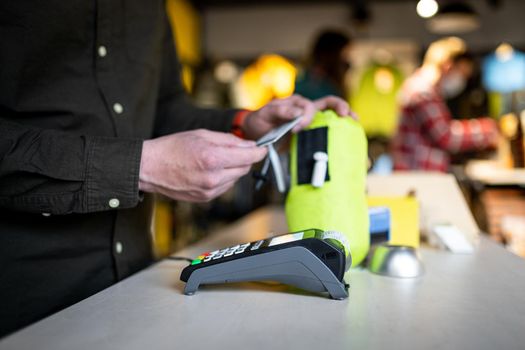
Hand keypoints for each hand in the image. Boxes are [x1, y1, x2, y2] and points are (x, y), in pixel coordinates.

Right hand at [139, 130, 266, 201]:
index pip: (249, 157)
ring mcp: (210, 190)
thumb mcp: (202, 135)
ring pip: (236, 178)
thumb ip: (229, 140)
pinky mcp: (206, 198)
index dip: (259, 151)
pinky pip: (225, 186)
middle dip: (244, 158)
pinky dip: (224, 178)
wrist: (151, 168)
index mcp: (213, 158)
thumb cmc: (173, 147)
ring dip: (233, 168)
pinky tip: (210, 170)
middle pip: (244, 168)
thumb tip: (250, 144)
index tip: (262, 148)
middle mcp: (213, 177)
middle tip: (236, 150)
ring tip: (216, 159)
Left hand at [242, 94, 355, 139]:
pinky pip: (326, 132)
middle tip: (347, 115)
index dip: (307, 117)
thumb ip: (282, 111)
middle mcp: (307, 110)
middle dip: (341, 108)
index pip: (311, 106)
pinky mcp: (310, 135)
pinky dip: (338, 133)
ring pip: (332, 117)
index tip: (296, 128)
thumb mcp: (267, 113)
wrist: (254, 133)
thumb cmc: (260, 120)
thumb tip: (300, 112)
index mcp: (298, 103)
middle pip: (330, 105)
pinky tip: (347, 139)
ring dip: (345, 119)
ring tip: (355, 123)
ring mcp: (310, 122)